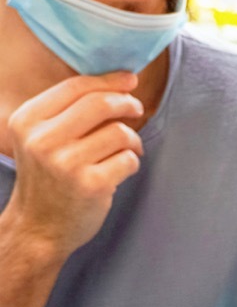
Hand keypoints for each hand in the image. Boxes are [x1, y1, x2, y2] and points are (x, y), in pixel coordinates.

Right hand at [5, 73, 144, 258]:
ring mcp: (67, 163)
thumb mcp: (39, 138)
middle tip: (137, 108)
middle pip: (100, 104)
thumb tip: (119, 83)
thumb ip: (68, 111)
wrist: (38, 226)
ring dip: (132, 139)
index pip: (75, 87)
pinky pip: (128, 160)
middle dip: (127, 103)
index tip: (130, 79)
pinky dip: (132, 162)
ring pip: (120, 133)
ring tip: (127, 149)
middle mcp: (43, 139)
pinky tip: (120, 170)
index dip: (108, 80)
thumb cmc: (48, 178)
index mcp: (28, 120)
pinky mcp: (92, 184)